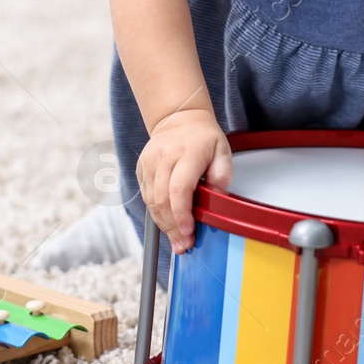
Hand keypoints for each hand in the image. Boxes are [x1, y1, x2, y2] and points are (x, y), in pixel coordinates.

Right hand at [136, 108, 231, 254]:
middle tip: (184, 245)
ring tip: (177, 240)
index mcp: (187, 152)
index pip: (179, 188)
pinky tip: (168, 224)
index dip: (182, 214)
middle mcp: (164, 157)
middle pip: (163, 199)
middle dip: (173, 226)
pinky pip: (146, 197)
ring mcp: (149, 162)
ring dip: (164, 225)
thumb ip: (222, 176)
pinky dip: (157, 213)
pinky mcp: (141, 168)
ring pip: (151, 201)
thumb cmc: (204, 138)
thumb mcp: (223, 151)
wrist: (178, 118)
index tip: (189, 231)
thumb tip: (216, 199)